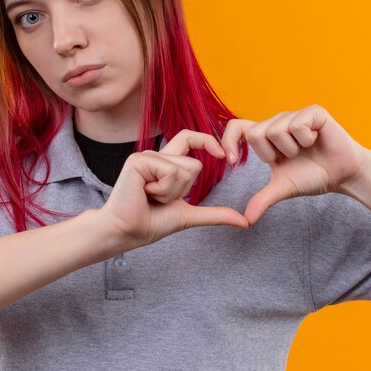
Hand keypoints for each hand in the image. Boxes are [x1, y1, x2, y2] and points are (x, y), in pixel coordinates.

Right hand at [99, 130, 249, 249]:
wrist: (126, 232)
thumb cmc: (150, 223)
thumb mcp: (189, 216)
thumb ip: (215, 214)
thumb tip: (244, 222)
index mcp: (165, 164)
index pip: (190, 138)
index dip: (208, 141)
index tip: (224, 155)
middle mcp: (156, 156)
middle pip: (194, 164)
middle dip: (184, 189)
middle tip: (160, 199)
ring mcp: (146, 156)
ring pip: (184, 169)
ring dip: (172, 192)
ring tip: (150, 197)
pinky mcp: (138, 161)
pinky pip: (170, 172)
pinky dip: (163, 190)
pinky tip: (145, 194)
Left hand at [220, 104, 368, 224]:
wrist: (342, 175)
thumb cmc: (312, 176)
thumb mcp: (283, 188)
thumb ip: (263, 199)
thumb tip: (246, 220)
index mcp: (265, 136)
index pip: (236, 127)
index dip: (228, 141)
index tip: (232, 161)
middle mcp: (277, 122)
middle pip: (256, 134)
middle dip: (272, 154)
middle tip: (290, 158)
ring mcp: (294, 114)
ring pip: (277, 130)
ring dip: (292, 149)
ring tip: (305, 150)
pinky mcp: (313, 112)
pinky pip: (297, 125)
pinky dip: (307, 139)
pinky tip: (316, 141)